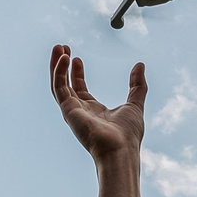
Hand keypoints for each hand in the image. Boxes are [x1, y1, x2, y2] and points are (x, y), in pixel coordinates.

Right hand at [51, 44, 143, 168]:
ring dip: (56, 65)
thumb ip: (137, 86)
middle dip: (61, 66)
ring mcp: (72, 111)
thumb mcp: (135, 104)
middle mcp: (79, 111)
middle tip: (62, 47)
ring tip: (58, 47)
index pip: (79, 88)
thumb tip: (140, 66)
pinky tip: (64, 57)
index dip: (77, 72)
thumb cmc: (128, 135)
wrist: (120, 149)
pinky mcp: (68, 110)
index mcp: (92, 110)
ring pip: (58, 84)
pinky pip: (59, 87)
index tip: (76, 58)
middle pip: (64, 84)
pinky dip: (59, 71)